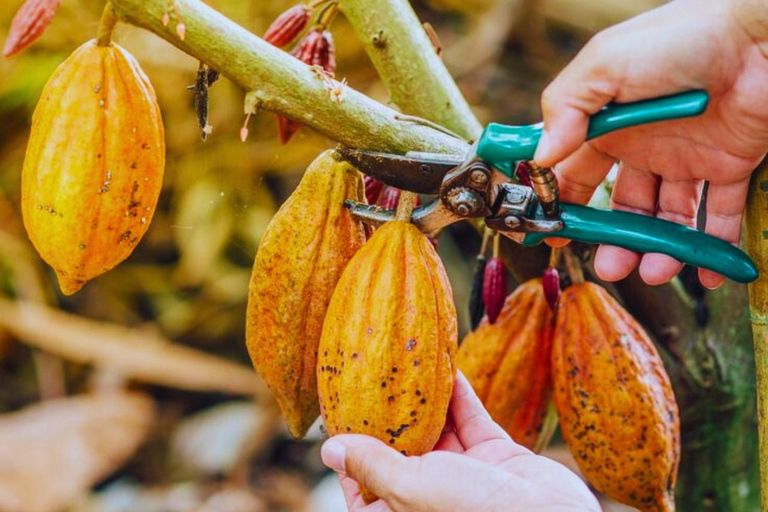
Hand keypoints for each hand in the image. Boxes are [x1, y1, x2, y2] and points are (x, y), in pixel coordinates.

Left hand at [320, 372, 598, 511]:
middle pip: (401, 450)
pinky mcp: (497, 457)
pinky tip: (446, 367)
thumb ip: (372, 466)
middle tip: (372, 373)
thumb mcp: (409, 489)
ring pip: (438, 430)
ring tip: (408, 361)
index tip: (341, 411)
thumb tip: (329, 450)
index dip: (352, 451)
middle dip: (390, 415)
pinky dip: (460, 395)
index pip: (364, 484)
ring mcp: (465, 477)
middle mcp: (430, 496)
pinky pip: (472, 420)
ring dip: (425, 398)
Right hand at [534, 0, 767, 288]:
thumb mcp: (604, 65)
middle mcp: (642, 147)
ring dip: (657, 250)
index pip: (574, 175)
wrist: (757, 34)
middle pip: (622, 208)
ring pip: (665, 218)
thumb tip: (541, 156)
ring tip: (654, 271)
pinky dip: (712, 246)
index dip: (560, 206)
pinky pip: (718, 214)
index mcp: (607, 126)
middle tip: (610, 268)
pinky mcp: (728, 166)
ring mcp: (685, 159)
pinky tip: (702, 271)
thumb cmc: (677, 38)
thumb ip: (566, 109)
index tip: (549, 235)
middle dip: (613, 242)